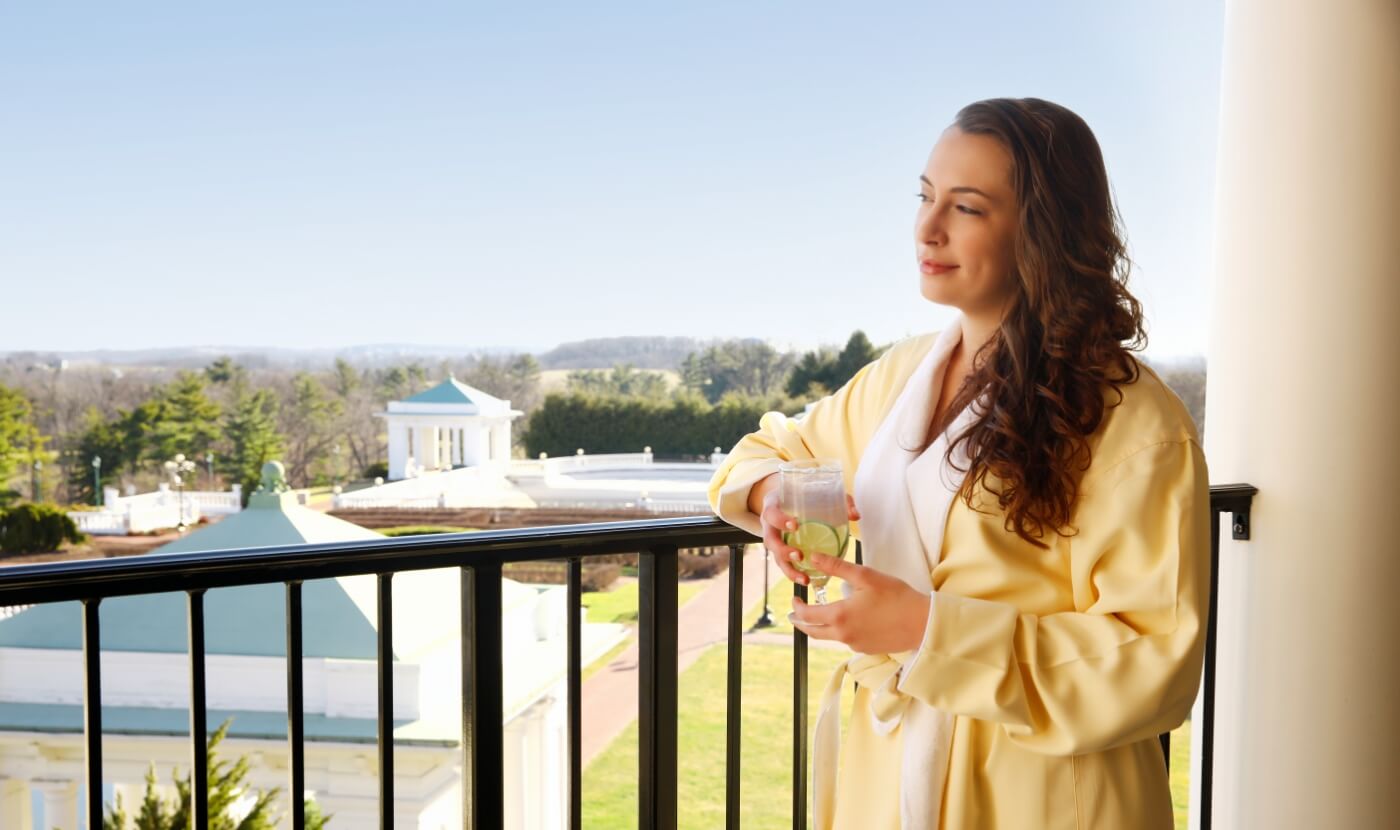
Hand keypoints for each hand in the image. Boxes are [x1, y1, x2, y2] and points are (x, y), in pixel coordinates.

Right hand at [757, 479, 859, 586]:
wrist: (785, 498)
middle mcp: (769, 524)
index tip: (795, 525)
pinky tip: (806, 580)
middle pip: (770, 540)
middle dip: (783, 550)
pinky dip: (793, 573)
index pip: (771, 513)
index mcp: (773, 506)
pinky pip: (783, 564)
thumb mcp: (817, 491)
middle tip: (799, 555)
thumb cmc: (802, 495)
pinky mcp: (779, 550)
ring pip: (775, 557)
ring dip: (789, 568)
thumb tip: (855, 515)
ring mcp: (773, 539)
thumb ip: (838, 500)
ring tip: (804, 577)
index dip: (780, 520)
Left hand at [786, 551, 930, 654]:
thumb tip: (813, 556)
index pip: (807, 615)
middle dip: (800, 622)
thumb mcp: (865, 576)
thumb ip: (836, 566)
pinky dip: (840, 630)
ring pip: (829, 637)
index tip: (794, 598)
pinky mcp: (866, 649)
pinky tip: (849, 620)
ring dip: (820, 626)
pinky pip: (846, 640)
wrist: (923, 623)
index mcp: (840, 616)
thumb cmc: (896, 597)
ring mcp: (855, 645)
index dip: (797, 607)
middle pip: (812, 632)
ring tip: (820, 614)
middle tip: (795, 613)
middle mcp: (843, 635)